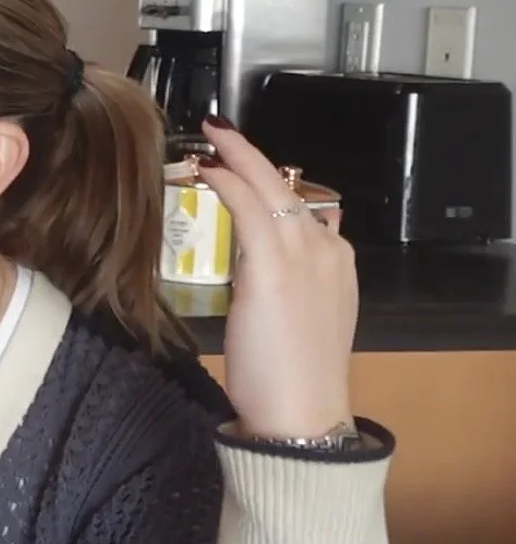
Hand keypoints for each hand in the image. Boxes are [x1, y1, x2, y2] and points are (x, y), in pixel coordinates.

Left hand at [198, 117, 358, 439]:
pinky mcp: (274, 268)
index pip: (304, 208)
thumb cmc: (293, 378)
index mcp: (336, 264)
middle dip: (251, 154)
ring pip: (270, 188)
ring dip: (236, 157)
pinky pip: (251, 208)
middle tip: (219, 130)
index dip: (269, 182)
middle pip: (288, 188)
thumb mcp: (303, 319)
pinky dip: (229, 182)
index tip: (242, 167)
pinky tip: (207, 169)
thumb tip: (271, 254)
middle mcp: (326, 252)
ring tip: (208, 137)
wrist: (302, 413)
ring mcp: (304, 257)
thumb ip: (293, 281)